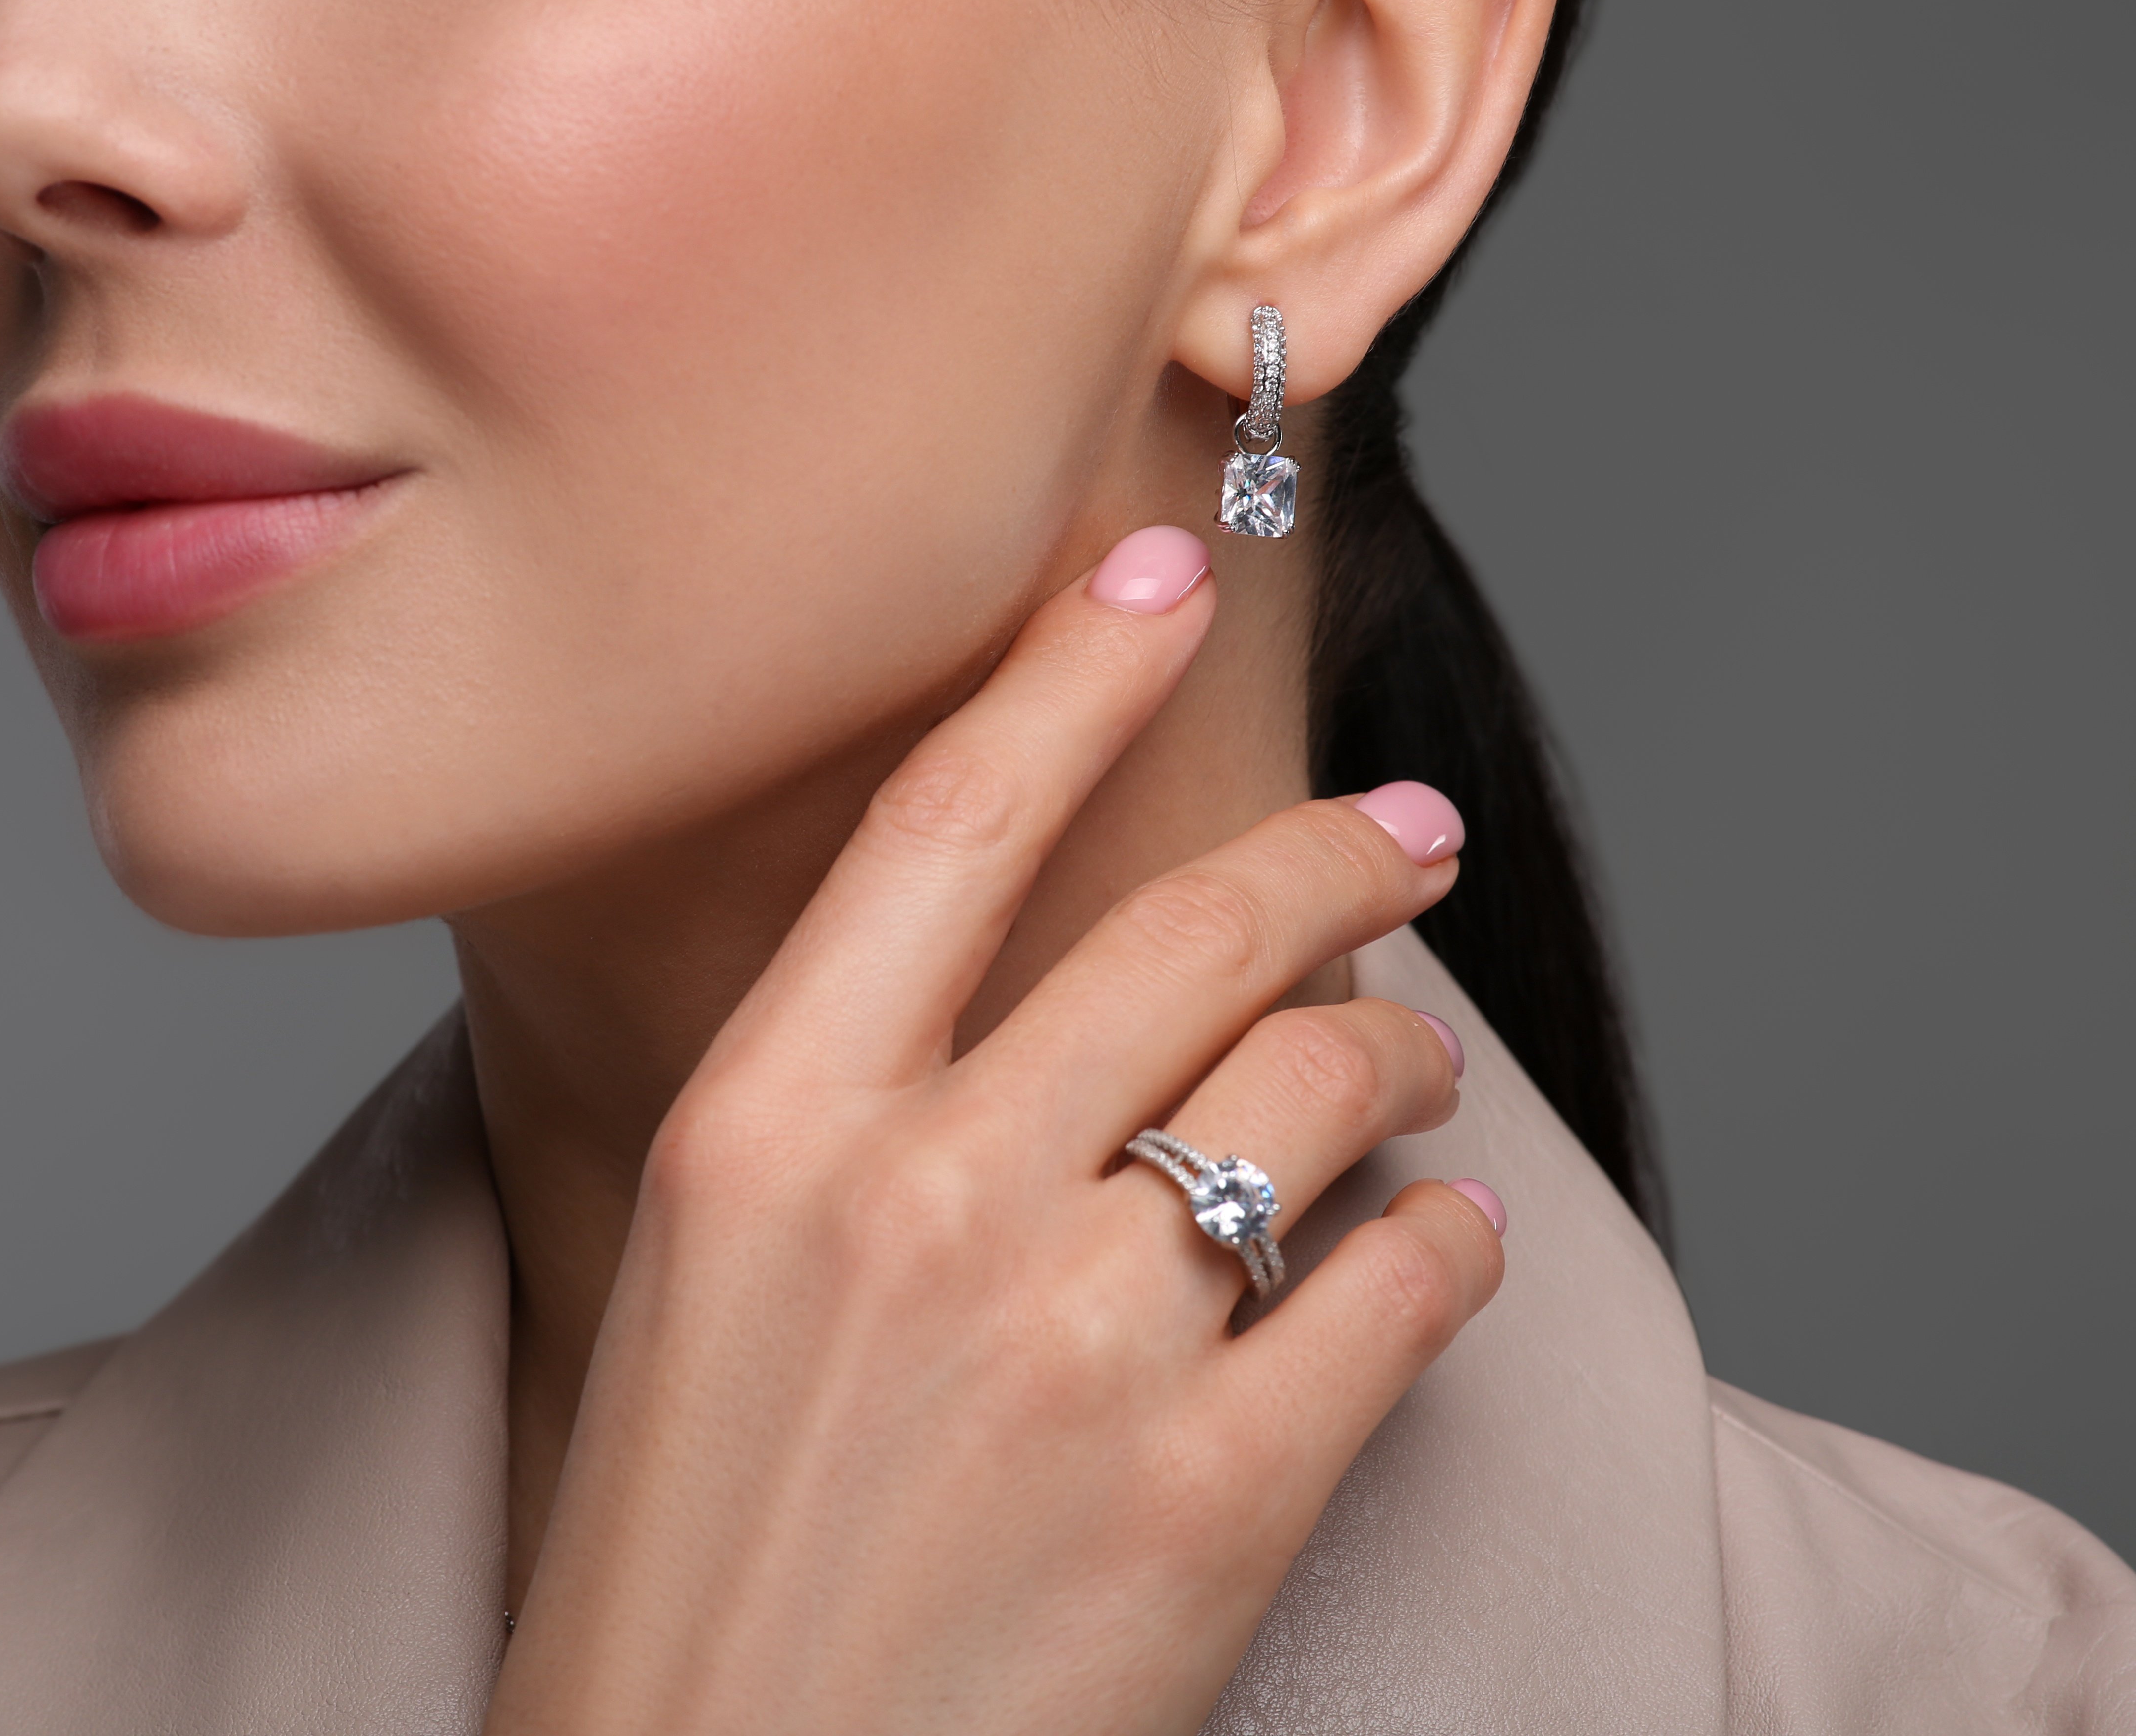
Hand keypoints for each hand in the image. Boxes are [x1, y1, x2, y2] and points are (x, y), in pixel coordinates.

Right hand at [488, 526, 1503, 1735]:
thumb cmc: (688, 1572)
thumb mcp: (704, 1294)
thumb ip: (852, 1133)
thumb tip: (1050, 1023)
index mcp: (756, 1135)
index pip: (947, 818)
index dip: (1072, 662)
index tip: (1159, 563)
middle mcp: (916, 1200)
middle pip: (1188, 933)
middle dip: (1336, 856)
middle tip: (1402, 835)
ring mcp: (1069, 1341)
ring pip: (1320, 1094)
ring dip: (1400, 1071)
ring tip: (1417, 1090)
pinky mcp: (1208, 1494)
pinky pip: (1399, 1294)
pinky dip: (1447, 1255)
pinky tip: (1437, 1258)